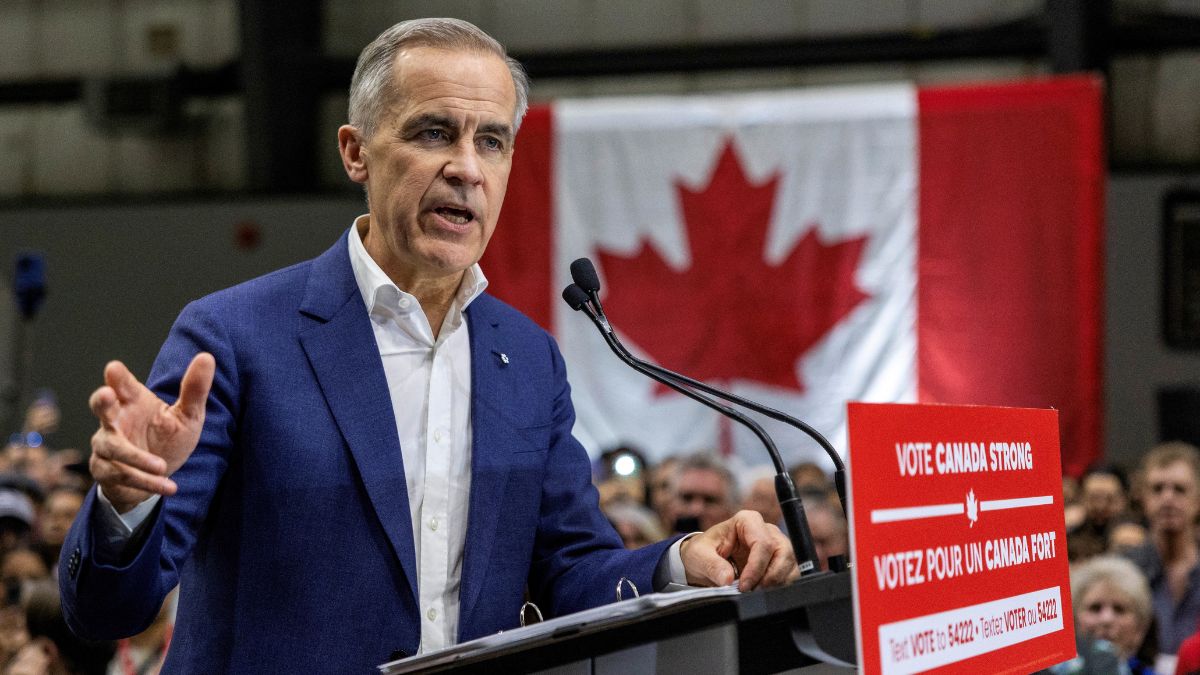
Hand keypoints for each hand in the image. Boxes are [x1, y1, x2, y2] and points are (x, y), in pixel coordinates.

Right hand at [88, 354, 214, 512]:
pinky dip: (146, 482)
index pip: (122, 385)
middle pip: (101, 407)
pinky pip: (121, 475)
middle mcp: (115, 420)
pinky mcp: (105, 470)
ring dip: (136, 458)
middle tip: (106, 395)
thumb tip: (206, 357)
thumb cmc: (169, 438)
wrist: (159, 476)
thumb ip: (194, 390)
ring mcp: (107, 445)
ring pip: (112, 447)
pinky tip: (169, 487)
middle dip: (101, 401)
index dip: (117, 377)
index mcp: (133, 401)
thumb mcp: (188, 416)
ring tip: (162, 467)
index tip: (114, 369)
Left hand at [679, 509, 799, 590]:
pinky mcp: (779, 561)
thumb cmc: (702, 552)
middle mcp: (765, 530)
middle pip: (784, 552)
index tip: (744, 586)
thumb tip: (727, 578)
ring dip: (778, 582)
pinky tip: (765, 591)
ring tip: (757, 592)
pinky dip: (782, 585)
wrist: (704, 561)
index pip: (763, 543)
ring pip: (791, 563)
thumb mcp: (699, 556)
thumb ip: (712, 565)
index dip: (757, 567)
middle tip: (753, 591)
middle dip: (771, 576)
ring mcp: (775, 545)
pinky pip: (791, 573)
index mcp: (747, 521)